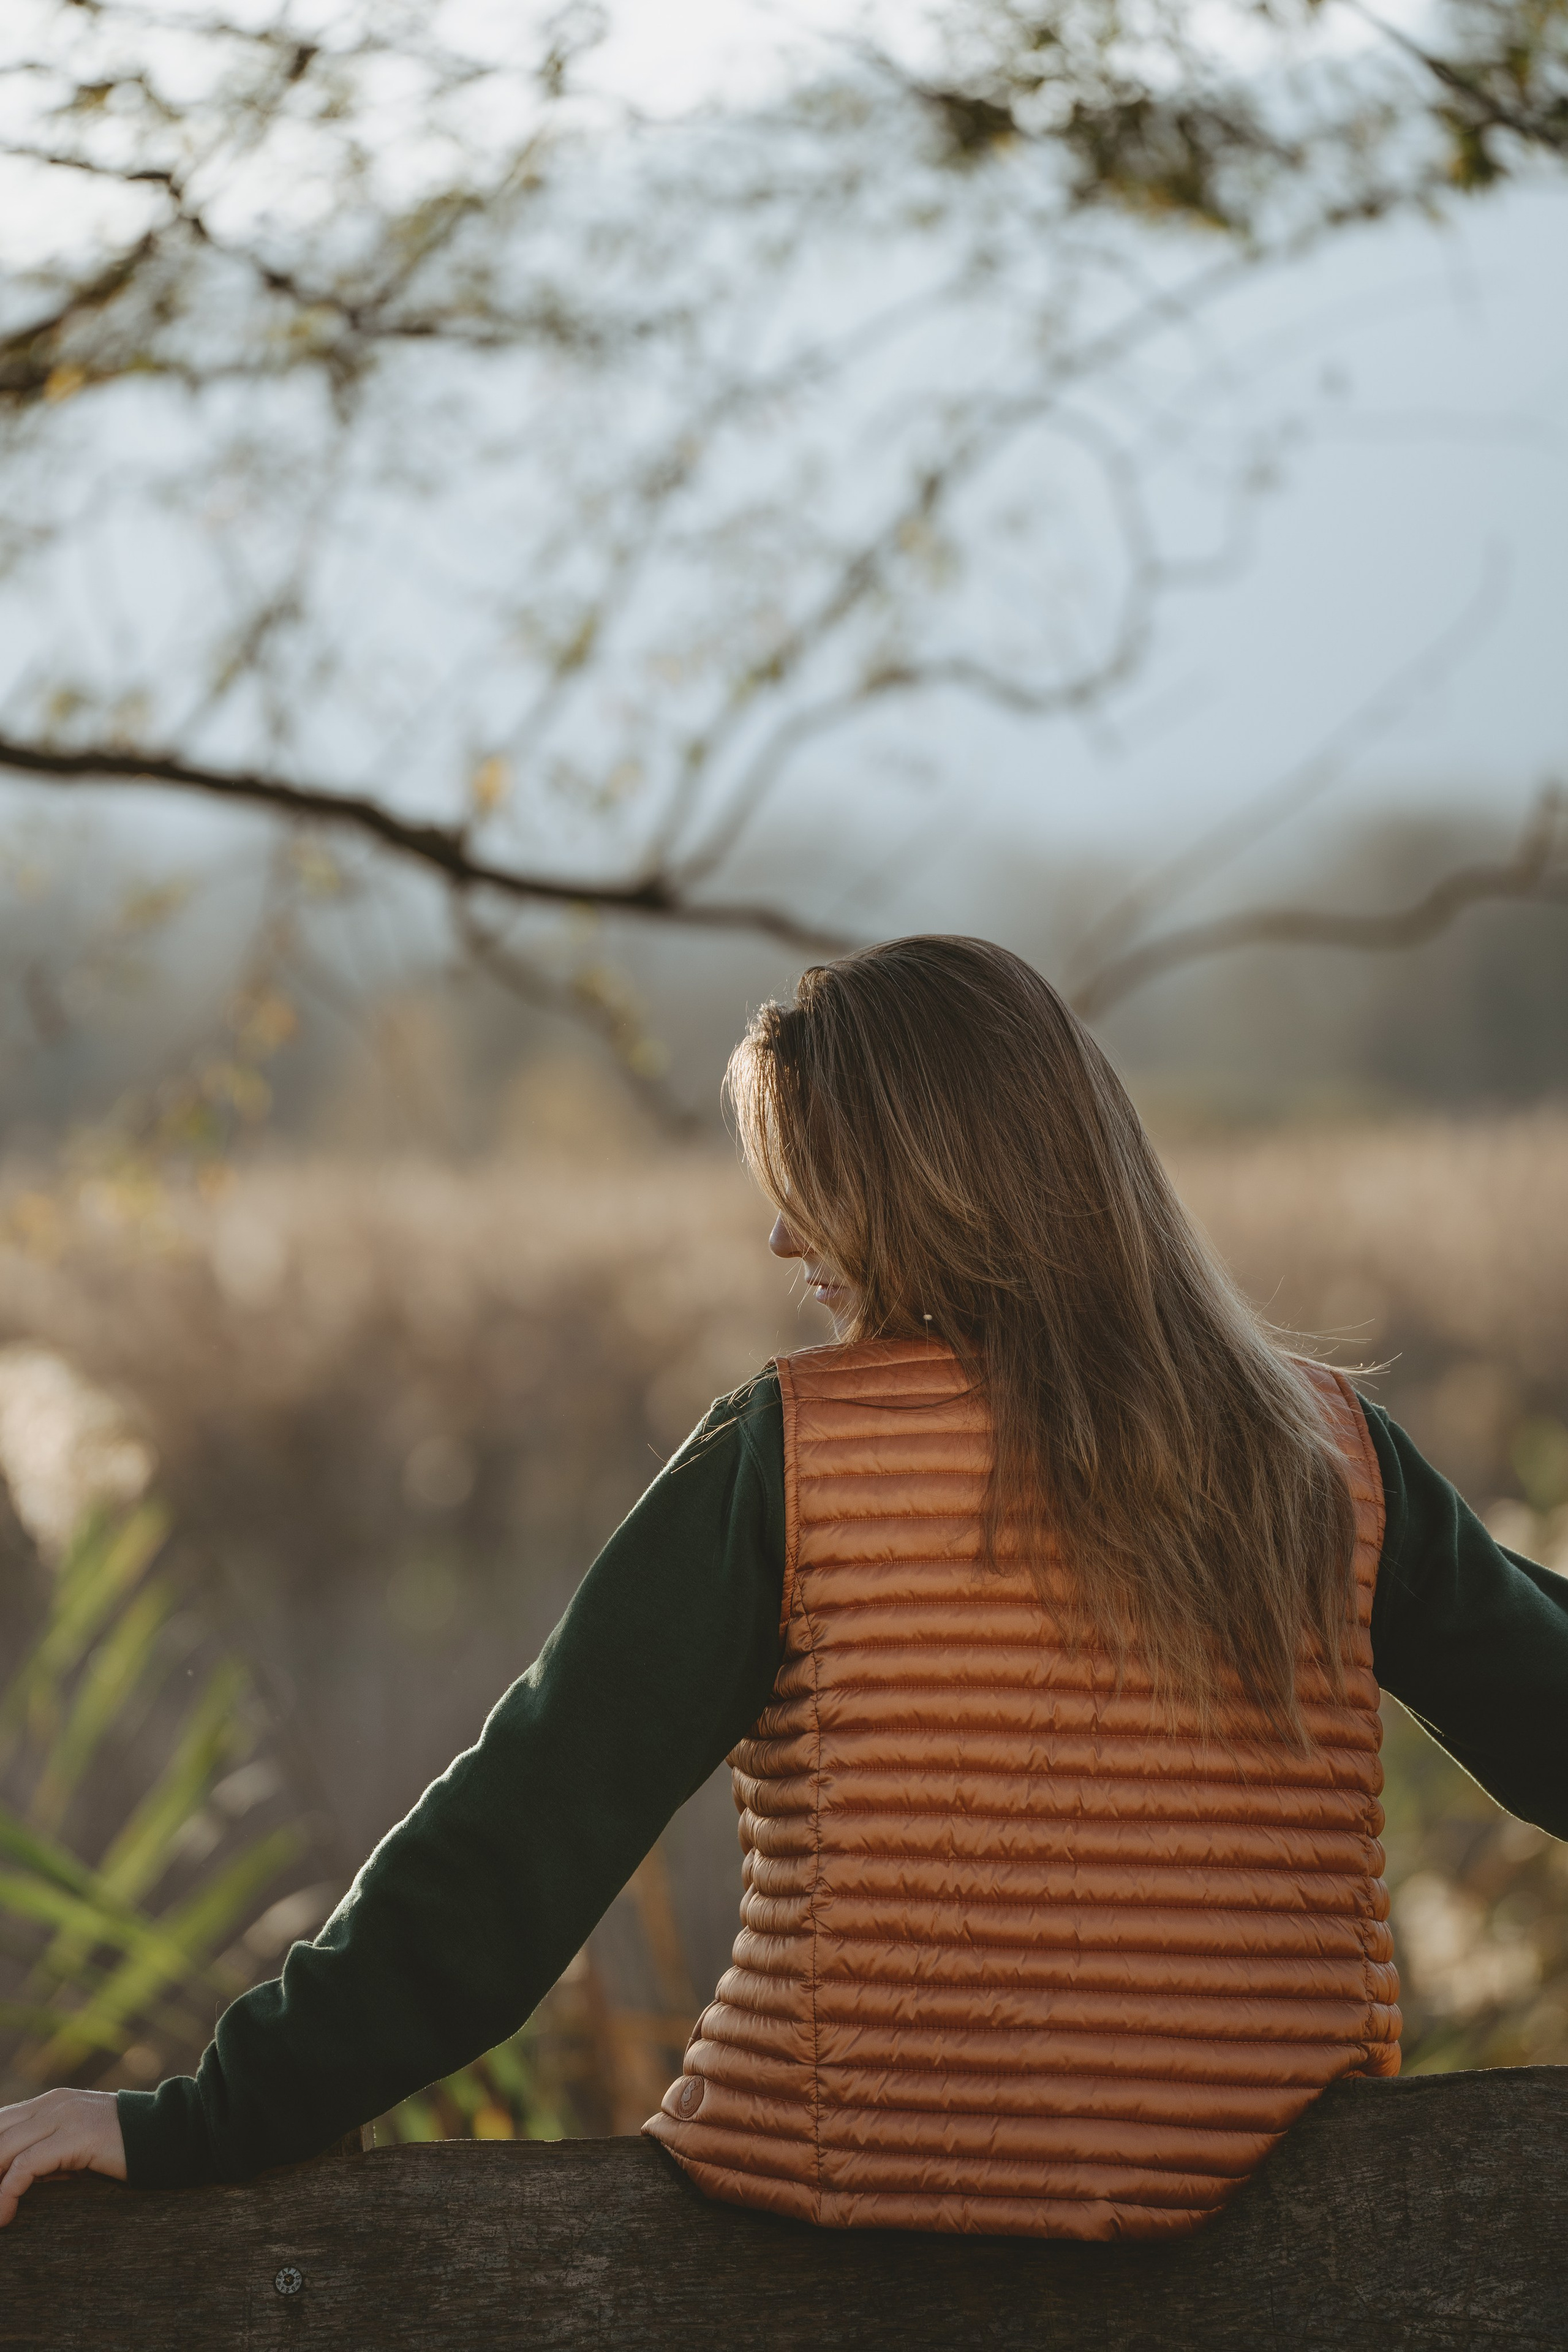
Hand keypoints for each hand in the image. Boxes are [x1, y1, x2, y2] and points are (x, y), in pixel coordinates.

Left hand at [0, 2087, 126, 2224]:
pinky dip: (8, 2192)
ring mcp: (65, 2116)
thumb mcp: (74, 2144)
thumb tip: (11, 2179)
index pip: (0, 2122)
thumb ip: (44, 2153)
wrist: (166, 2133)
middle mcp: (53, 2103)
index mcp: (51, 2102)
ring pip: (5, 2148)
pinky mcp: (76, 2136)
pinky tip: (5, 2214)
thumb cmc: (120, 2147)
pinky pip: (27, 2165)